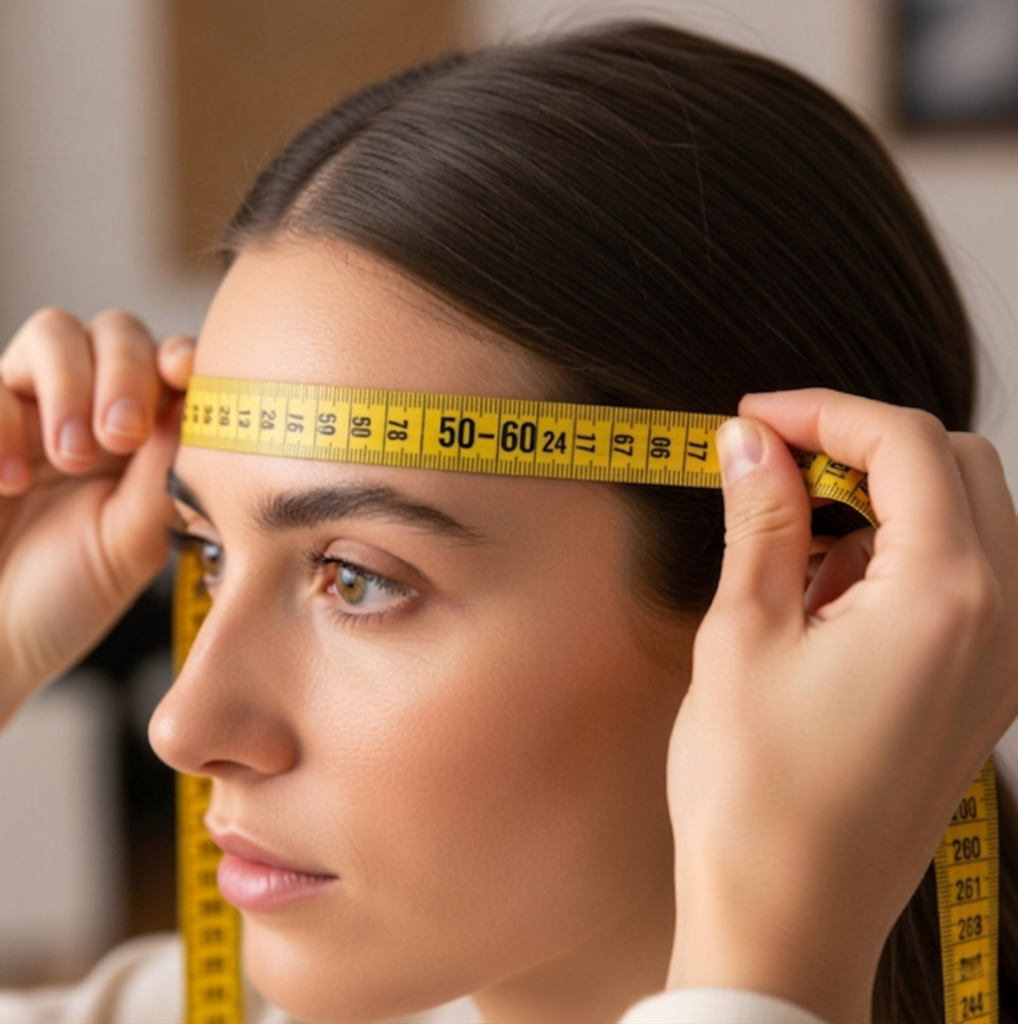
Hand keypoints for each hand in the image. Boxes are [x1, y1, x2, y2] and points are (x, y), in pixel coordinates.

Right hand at [0, 309, 192, 722]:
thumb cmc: (66, 596)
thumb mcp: (132, 541)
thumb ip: (165, 474)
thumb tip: (198, 408)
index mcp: (146, 435)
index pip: (171, 365)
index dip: (182, 357)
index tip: (186, 376)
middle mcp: (92, 409)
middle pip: (117, 330)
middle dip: (126, 371)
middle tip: (122, 435)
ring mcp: (29, 409)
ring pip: (55, 331)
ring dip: (71, 384)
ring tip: (70, 457)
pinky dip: (4, 424)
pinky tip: (11, 482)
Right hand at [665, 389, 1017, 1023]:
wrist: (786, 917)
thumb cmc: (756, 794)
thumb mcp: (743, 636)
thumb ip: (762, 521)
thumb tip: (751, 443)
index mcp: (945, 599)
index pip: (907, 445)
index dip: (823, 412)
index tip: (755, 418)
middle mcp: (1000, 622)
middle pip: (958, 467)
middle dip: (864, 445)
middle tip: (776, 465)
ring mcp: (1000, 661)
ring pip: (970, 519)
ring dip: (885, 500)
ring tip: (795, 544)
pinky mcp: (981, 690)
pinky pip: (966, 580)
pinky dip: (901, 554)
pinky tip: (827, 595)